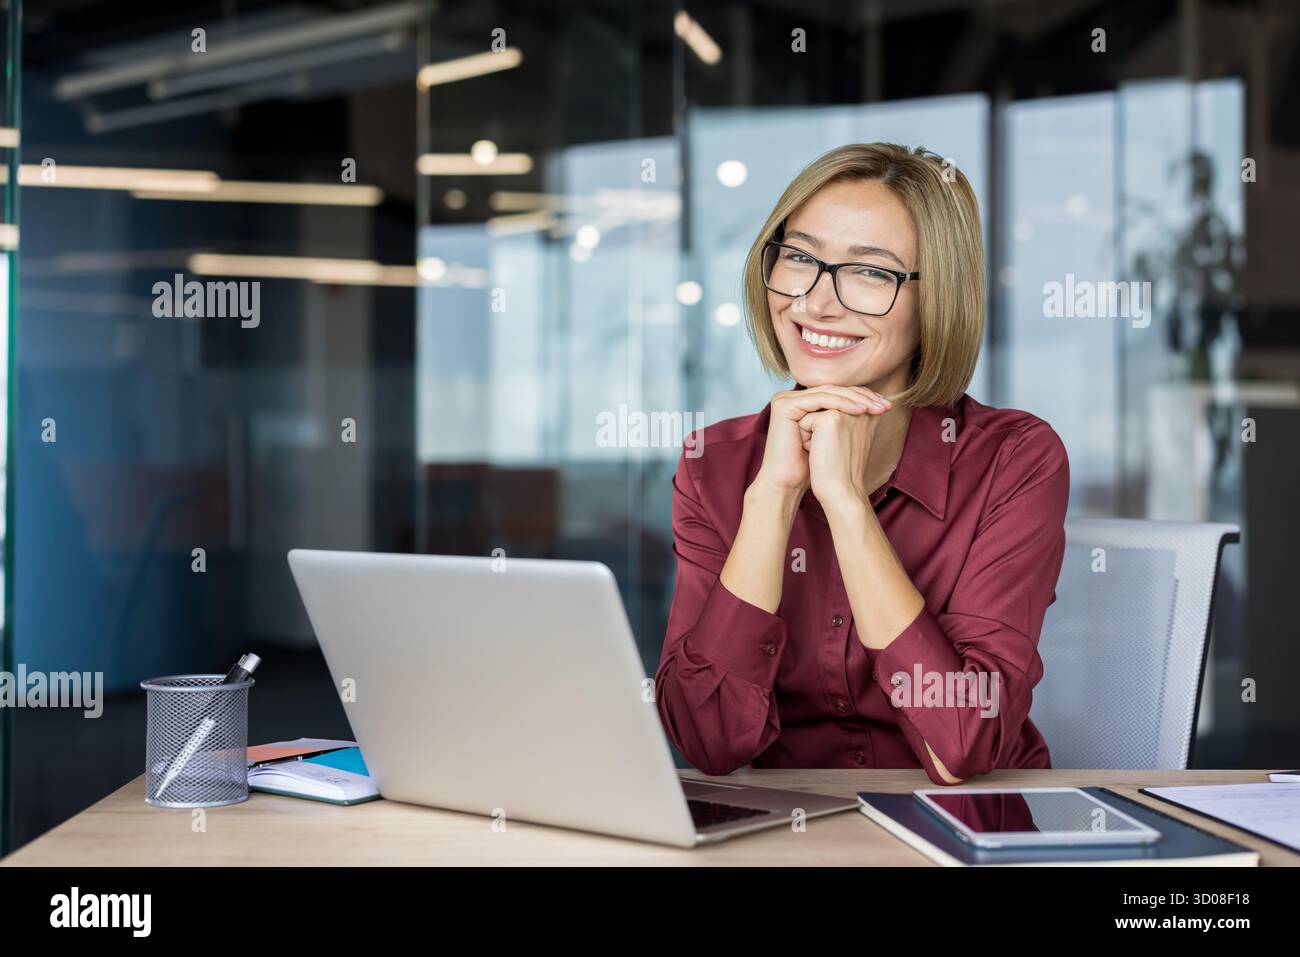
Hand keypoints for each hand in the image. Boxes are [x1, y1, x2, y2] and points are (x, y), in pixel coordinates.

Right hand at [752, 386, 890, 499]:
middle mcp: (792, 397)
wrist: (789, 483)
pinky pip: (819, 400)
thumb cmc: (813, 465)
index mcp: (802, 401)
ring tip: (875, 408)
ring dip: (855, 399)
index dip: (862, 397)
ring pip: (828, 393)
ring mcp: (785, 399)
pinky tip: (860, 411)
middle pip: (833, 390)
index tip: (887, 405)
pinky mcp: (784, 405)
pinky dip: (841, 403)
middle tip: (885, 404)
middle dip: (862, 397)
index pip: (836, 392)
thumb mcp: (837, 435)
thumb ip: (851, 416)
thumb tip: (885, 402)